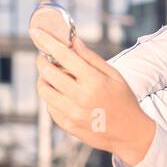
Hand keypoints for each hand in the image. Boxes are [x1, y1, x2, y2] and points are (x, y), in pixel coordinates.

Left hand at [33, 30, 155, 159]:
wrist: (129, 133)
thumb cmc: (123, 100)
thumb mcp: (113, 75)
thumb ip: (90, 57)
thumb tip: (72, 41)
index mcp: (94, 81)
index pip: (64, 55)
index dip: (47, 41)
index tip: (36, 32)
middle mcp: (81, 97)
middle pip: (47, 72)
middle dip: (42, 60)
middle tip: (45, 57)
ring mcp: (73, 114)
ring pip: (44, 90)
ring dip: (44, 79)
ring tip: (54, 77)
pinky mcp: (68, 125)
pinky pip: (49, 106)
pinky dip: (52, 97)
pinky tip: (63, 95)